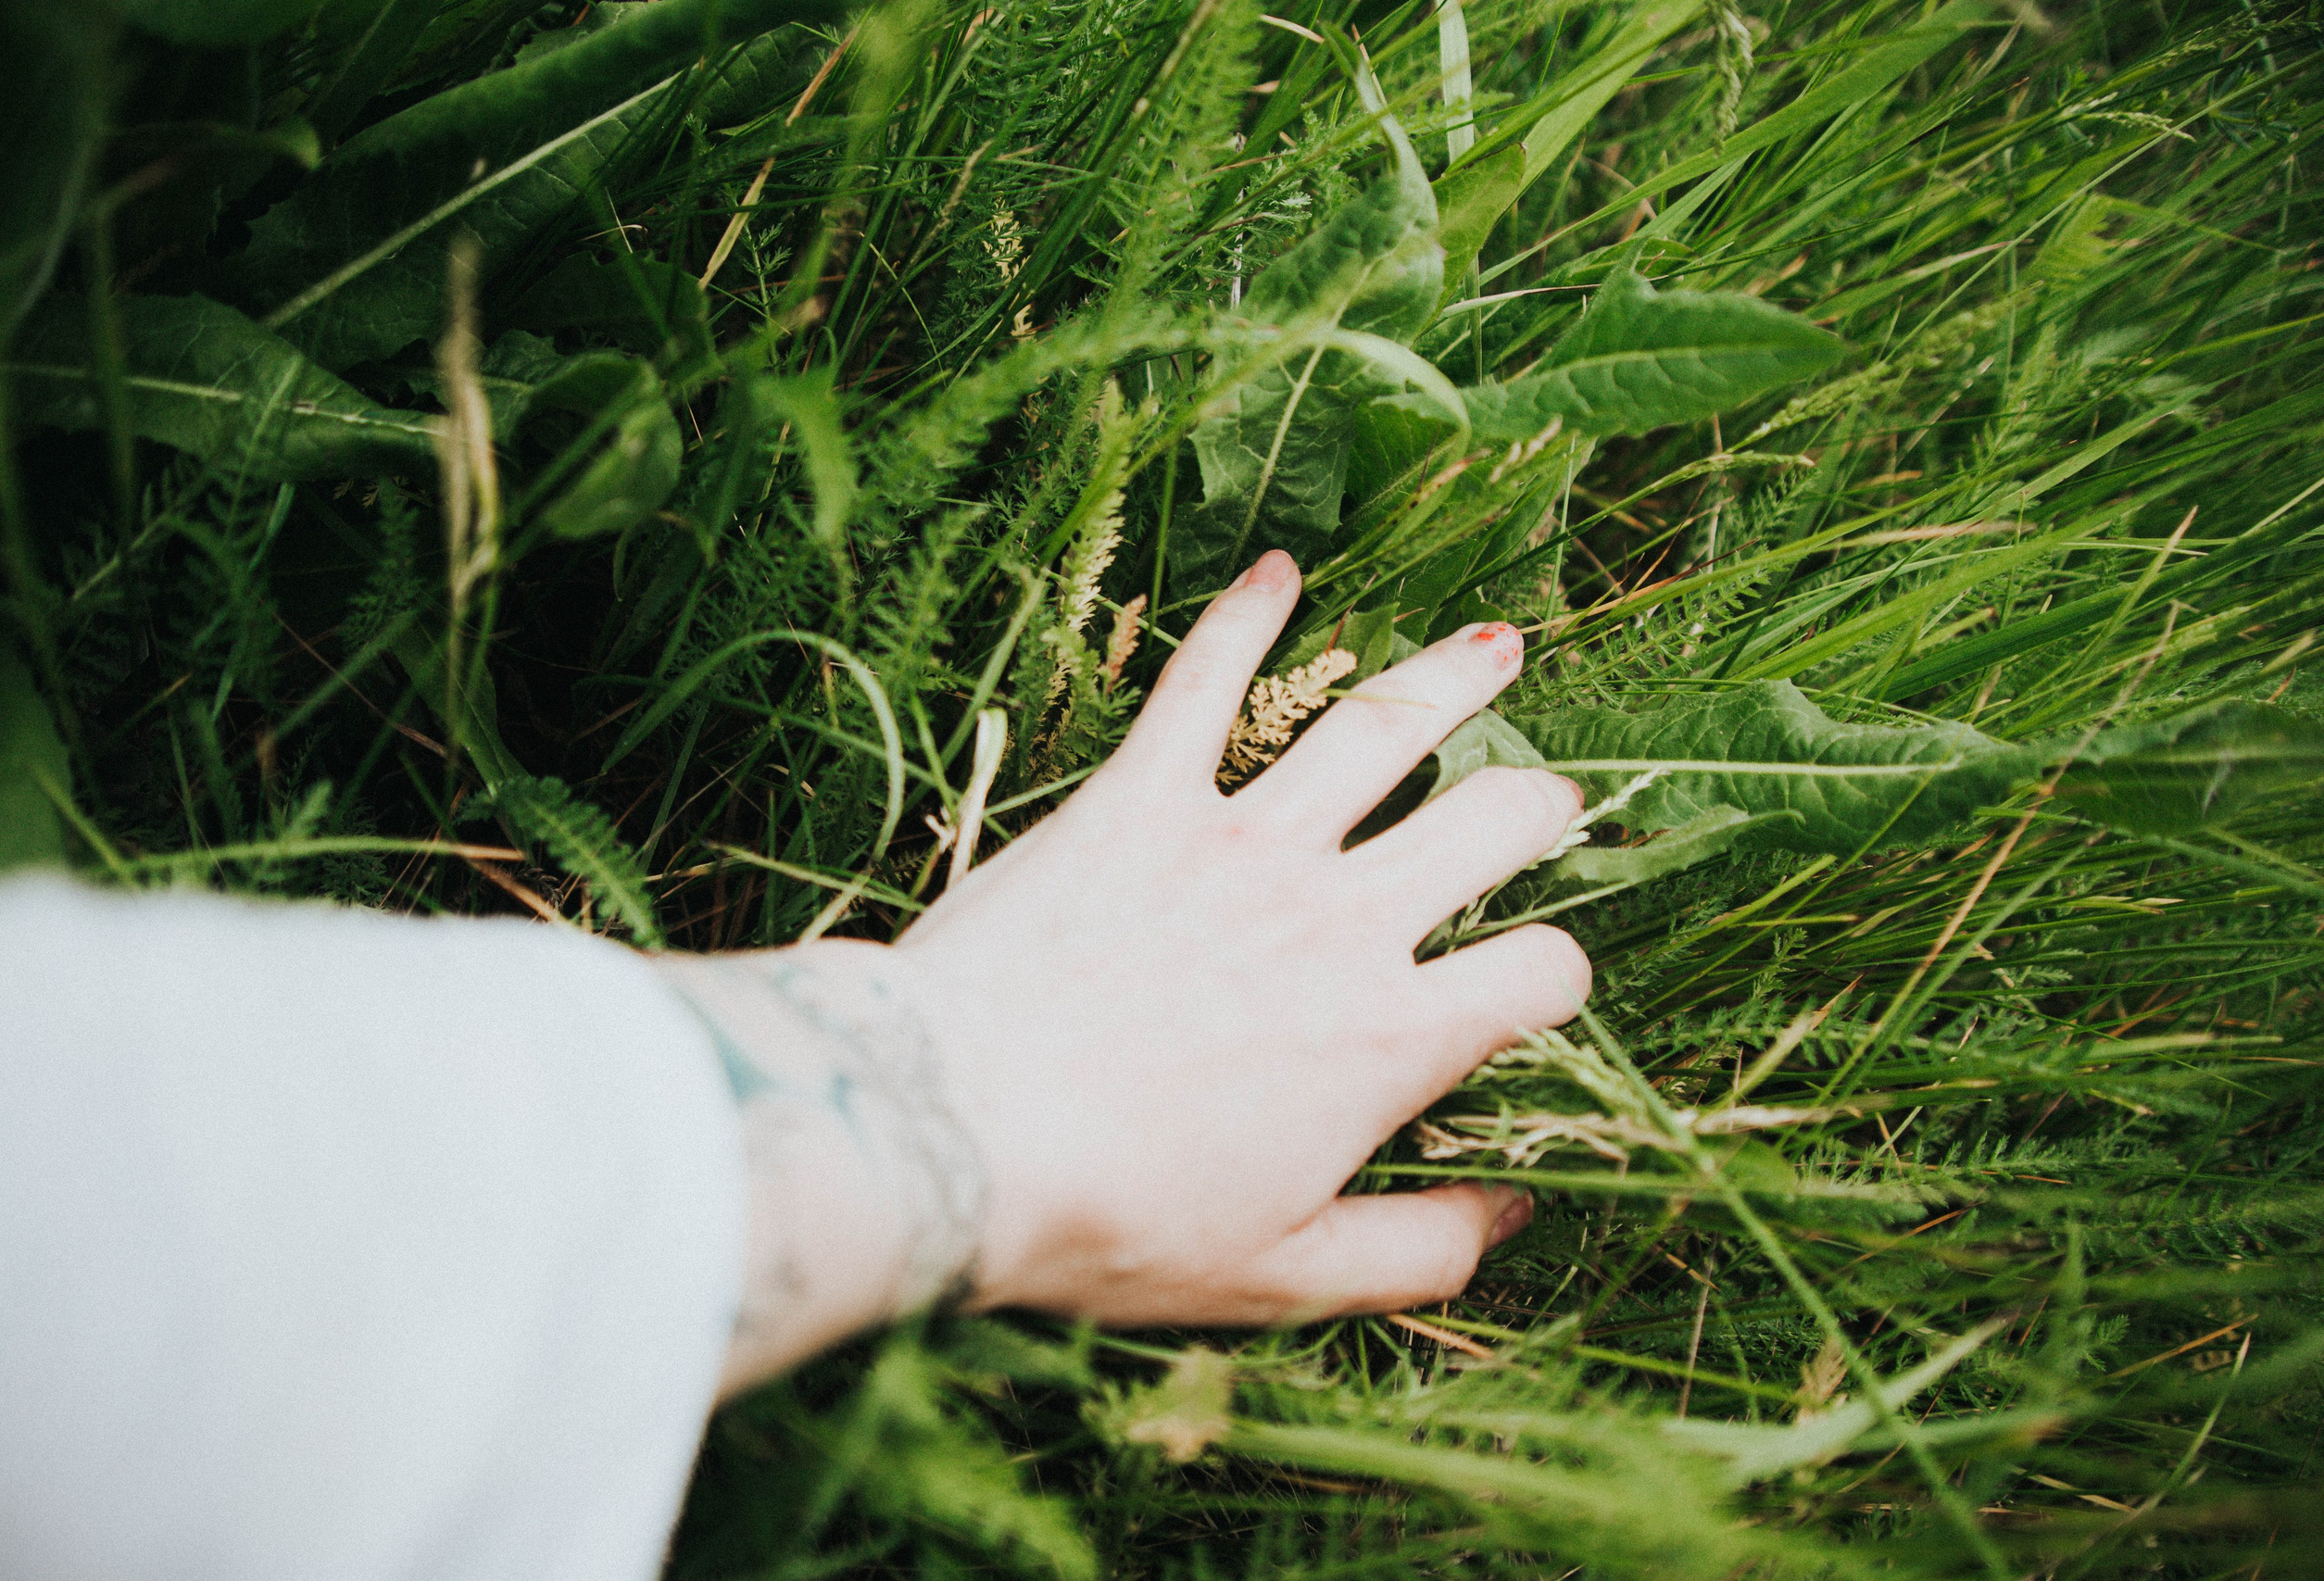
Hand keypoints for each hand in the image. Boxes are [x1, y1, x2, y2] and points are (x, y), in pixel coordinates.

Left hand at [884, 548, 1589, 1323]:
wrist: (950, 1137)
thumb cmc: (1113, 1218)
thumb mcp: (1285, 1274)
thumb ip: (1420, 1250)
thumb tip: (1514, 1217)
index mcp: (1388, 1034)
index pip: (1539, 971)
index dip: (1561, 974)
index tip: (1540, 981)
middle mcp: (1338, 917)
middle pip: (1490, 822)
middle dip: (1544, 803)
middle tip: (1553, 795)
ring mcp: (1238, 840)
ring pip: (1379, 728)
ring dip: (1450, 678)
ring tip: (1497, 646)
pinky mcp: (1137, 796)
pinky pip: (1206, 682)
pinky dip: (1247, 616)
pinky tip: (1279, 568)